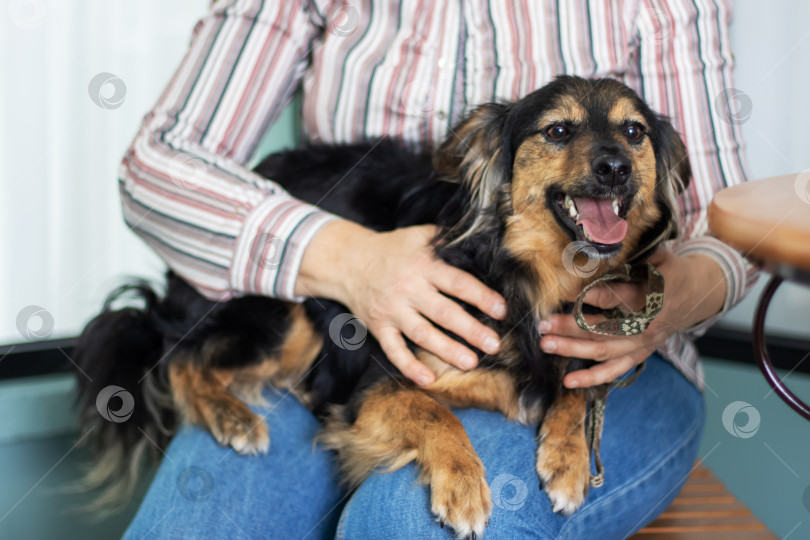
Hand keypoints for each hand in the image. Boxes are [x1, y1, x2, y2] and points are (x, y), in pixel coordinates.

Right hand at [296, 220, 505, 384]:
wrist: (349, 261)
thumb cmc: (394, 249)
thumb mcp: (419, 235)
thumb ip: (448, 239)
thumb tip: (484, 241)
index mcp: (423, 265)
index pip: (457, 282)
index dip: (481, 296)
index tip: (501, 310)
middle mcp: (408, 288)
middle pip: (444, 312)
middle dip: (471, 330)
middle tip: (494, 344)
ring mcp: (392, 310)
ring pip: (422, 334)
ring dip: (447, 350)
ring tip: (471, 362)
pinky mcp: (379, 327)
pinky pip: (394, 350)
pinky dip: (409, 366)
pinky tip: (428, 379)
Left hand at [538, 248, 727, 387]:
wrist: (699, 294)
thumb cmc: (669, 270)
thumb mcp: (656, 254)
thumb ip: (630, 253)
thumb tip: (599, 241)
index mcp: (650, 295)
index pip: (614, 297)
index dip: (586, 296)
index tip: (560, 293)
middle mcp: (646, 323)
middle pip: (603, 329)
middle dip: (570, 328)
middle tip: (543, 325)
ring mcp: (643, 342)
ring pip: (604, 351)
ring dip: (573, 350)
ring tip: (546, 345)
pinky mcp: (640, 354)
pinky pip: (615, 370)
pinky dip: (593, 378)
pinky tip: (569, 382)